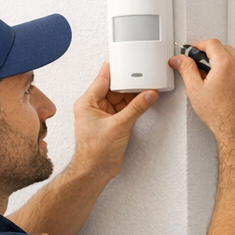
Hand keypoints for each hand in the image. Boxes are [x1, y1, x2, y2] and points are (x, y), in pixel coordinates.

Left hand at [70, 62, 158, 180]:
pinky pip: (123, 108)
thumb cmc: (95, 153)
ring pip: (119, 98)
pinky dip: (133, 105)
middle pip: (113, 87)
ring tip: (147, 87)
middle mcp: (92, 107)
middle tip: (143, 76)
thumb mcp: (119, 126)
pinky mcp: (111, 123)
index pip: (102, 80)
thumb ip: (136, 108)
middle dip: (128, 82)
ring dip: (132, 94)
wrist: (95, 171)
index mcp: (86, 103)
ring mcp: (102, 115)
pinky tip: (143, 100)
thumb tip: (148, 95)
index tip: (128, 62)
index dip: (116, 70)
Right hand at [170, 40, 234, 140]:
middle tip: (197, 63)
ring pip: (233, 56)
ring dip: (220, 60)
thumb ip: (186, 69)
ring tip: (209, 74)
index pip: (211, 43)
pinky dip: (230, 69)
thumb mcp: (195, 89)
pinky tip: (221, 82)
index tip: (192, 51)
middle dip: (208, 52)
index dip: (198, 45)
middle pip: (223, 47)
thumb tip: (179, 60)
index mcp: (225, 64)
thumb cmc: (219, 114)